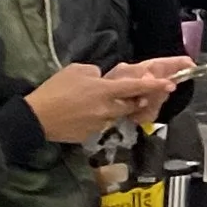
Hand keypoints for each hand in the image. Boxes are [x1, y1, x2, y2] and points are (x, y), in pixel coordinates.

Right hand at [25, 58, 190, 144]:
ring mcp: (98, 124)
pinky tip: (83, 114)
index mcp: (105, 91)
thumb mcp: (76, 70)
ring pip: (115, 115)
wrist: (35, 119)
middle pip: (131, 105)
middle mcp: (106, 109)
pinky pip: (101, 125)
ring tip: (100, 102)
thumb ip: (95, 73)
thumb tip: (101, 79)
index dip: (154, 86)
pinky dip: (98, 118)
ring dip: (115, 109)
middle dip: (137, 99)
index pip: (136, 87)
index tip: (171, 85)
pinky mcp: (89, 135)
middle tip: (137, 94)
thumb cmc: (55, 89)